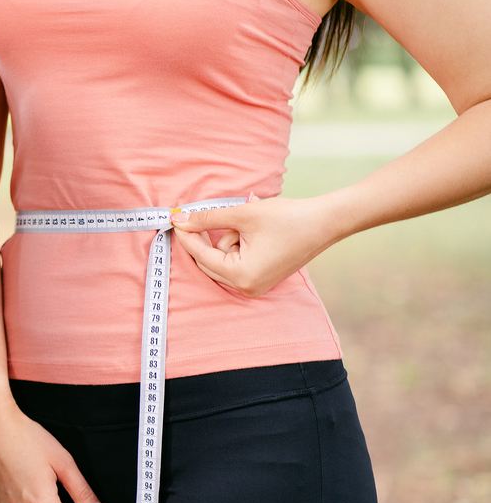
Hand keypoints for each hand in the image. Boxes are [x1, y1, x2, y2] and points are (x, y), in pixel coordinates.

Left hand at [170, 193, 337, 297]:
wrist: (326, 222)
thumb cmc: (287, 217)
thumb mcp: (242, 215)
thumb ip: (207, 219)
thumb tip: (179, 220)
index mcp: (242, 276)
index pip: (201, 256)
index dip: (187, 236)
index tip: (174, 220)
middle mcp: (247, 287)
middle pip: (209, 262)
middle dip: (210, 238)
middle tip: (206, 216)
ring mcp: (255, 286)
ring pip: (223, 260)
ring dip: (229, 238)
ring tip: (250, 223)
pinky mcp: (262, 279)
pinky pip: (237, 261)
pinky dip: (238, 243)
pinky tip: (253, 229)